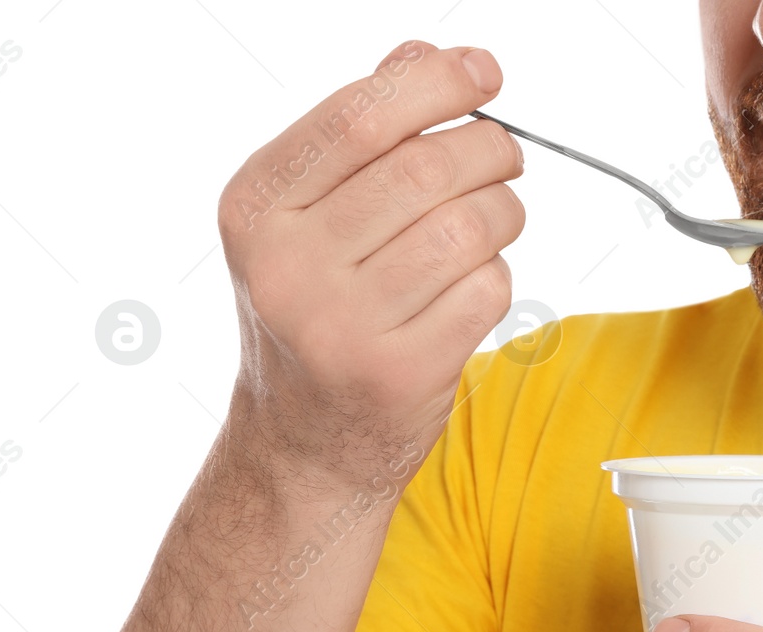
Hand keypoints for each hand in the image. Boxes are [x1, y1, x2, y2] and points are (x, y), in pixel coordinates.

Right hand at [216, 41, 523, 483]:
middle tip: (505, 156)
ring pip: (467, 228)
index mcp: (257, 208)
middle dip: (489, 150)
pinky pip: (485, 291)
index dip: (440, 83)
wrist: (303, 444)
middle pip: (426, 169)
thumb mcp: (308, 220)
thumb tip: (424, 54)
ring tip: (491, 221)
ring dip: (502, 213)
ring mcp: (341, 326)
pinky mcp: (400, 375)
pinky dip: (496, 278)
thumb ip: (359, 136)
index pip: (362, 114)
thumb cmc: (318, 312)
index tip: (485, 74)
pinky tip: (469, 288)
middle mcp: (287, 266)